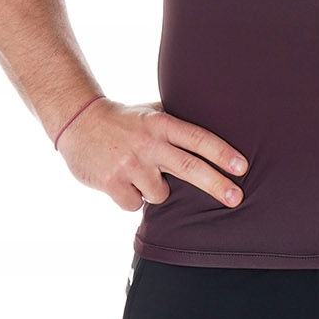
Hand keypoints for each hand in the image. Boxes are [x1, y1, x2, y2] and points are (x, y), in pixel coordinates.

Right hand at [57, 98, 247, 211]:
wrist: (77, 121)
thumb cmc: (123, 120)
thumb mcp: (151, 114)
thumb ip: (177, 125)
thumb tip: (216, 135)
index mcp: (161, 124)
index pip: (198, 139)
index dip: (222, 153)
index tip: (242, 167)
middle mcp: (148, 143)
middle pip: (189, 168)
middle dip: (216, 184)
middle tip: (236, 198)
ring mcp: (130, 164)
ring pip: (160, 194)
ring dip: (153, 189)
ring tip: (137, 171)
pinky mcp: (112, 183)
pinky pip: (134, 204)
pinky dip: (130, 197)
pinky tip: (119, 179)